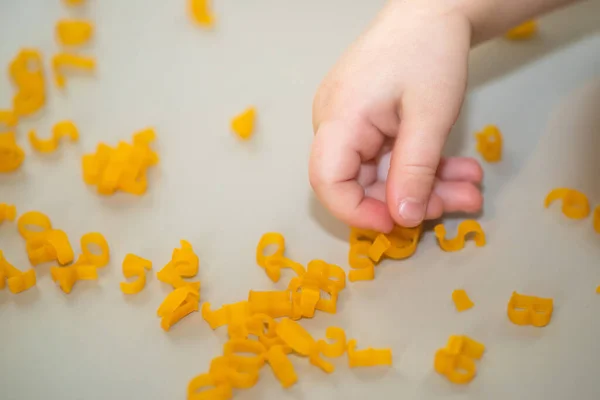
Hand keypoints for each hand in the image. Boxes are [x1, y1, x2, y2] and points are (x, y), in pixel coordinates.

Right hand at [310, 1, 482, 232]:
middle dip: (409, 200)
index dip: (358, 212)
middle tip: (456, 204)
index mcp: (339, 119)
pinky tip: (456, 170)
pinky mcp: (368, 122)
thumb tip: (404, 219)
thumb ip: (415, 170)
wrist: (431, 9)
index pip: (328, 182)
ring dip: (426, 185)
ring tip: (468, 188)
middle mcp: (335, 124)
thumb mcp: (430, 116)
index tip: (400, 223)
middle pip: (360, 182)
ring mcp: (351, 123)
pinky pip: (389, 156)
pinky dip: (422, 166)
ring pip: (381, 173)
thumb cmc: (429, 51)